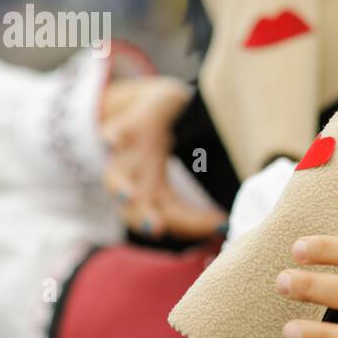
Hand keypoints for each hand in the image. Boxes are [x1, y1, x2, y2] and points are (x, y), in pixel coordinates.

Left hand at [100, 76, 225, 239]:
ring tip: (129, 198)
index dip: (194, 224)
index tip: (221, 226)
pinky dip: (110, 137)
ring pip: (116, 177)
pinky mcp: (123, 128)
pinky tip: (110, 141)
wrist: (150, 108)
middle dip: (146, 218)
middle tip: (156, 229)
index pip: (173, 215)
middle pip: (138, 205)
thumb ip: (203, 199)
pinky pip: (113, 133)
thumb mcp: (190, 172)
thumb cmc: (175, 144)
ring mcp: (126, 156)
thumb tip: (227, 226)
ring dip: (122, 189)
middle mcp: (135, 181)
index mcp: (154, 194)